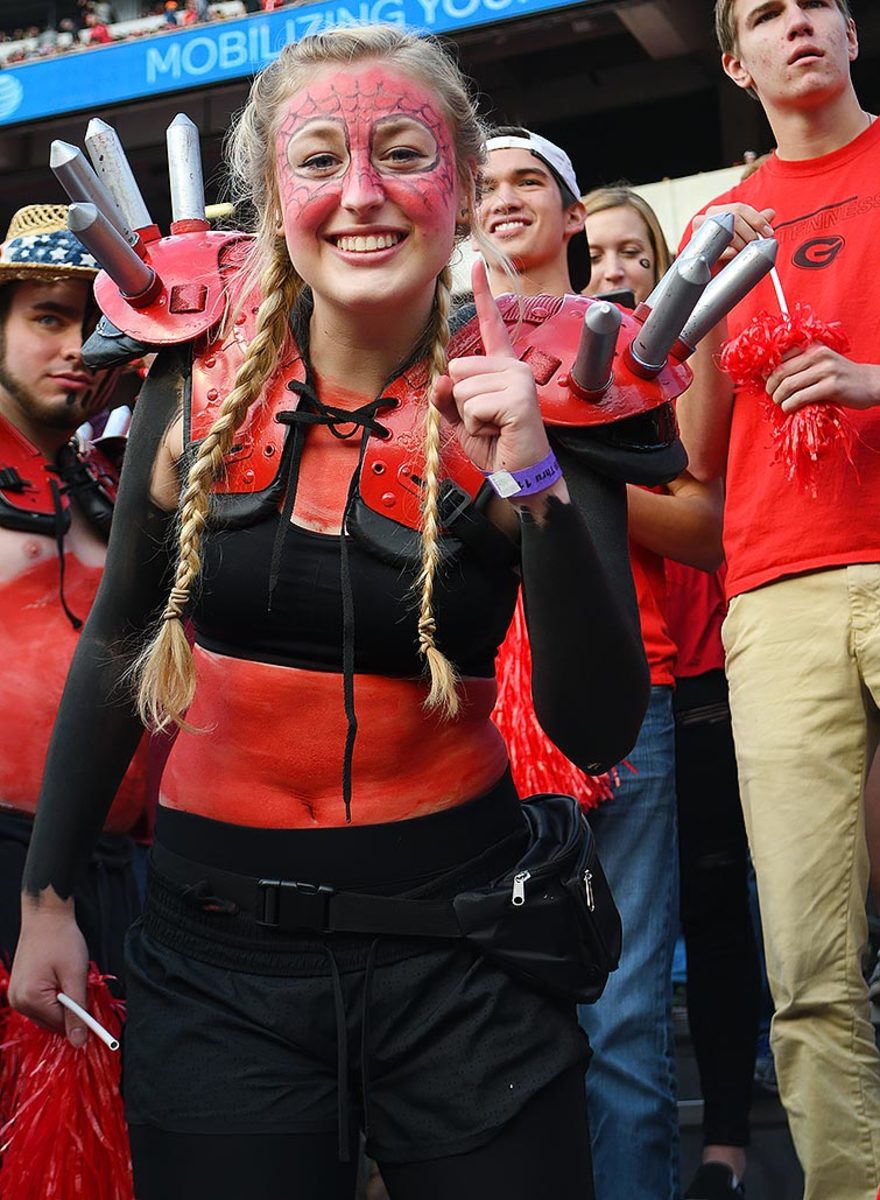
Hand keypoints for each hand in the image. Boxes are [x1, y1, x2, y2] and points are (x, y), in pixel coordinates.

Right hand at [9, 896, 90, 1045]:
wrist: (46, 916)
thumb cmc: (62, 940)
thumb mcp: (75, 975)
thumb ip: (77, 1011)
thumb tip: (78, 1042)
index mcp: (30, 999)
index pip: (61, 1025)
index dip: (81, 1016)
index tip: (92, 1004)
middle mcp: (18, 1002)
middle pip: (53, 1022)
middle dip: (70, 1008)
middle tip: (78, 984)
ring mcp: (16, 996)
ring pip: (48, 1014)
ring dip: (63, 1002)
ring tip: (67, 977)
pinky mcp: (20, 989)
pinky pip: (41, 1004)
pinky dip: (54, 996)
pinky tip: (59, 977)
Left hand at [432, 259, 551, 477]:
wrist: (520, 474)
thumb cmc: (497, 446)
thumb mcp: (462, 420)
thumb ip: (447, 398)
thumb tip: (442, 379)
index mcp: (501, 368)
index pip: (489, 326)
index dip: (482, 295)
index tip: (478, 266)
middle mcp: (511, 367)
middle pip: (457, 369)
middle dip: (461, 402)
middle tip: (486, 420)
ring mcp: (517, 380)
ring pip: (461, 389)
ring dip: (469, 417)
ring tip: (493, 427)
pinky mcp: (518, 397)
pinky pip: (473, 407)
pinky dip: (477, 426)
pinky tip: (498, 431)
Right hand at [692, 203, 775, 261]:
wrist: (707, 275)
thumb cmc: (724, 254)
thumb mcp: (742, 237)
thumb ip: (754, 224)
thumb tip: (770, 213)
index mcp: (716, 212)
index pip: (739, 208)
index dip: (757, 219)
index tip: (769, 233)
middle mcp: (704, 220)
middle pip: (733, 217)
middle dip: (750, 232)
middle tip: (757, 244)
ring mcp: (698, 235)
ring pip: (726, 231)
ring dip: (742, 242)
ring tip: (746, 251)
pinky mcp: (696, 251)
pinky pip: (716, 249)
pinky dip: (730, 252)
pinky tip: (736, 255)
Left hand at [765, 344, 879, 413]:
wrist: (872, 383)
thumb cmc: (843, 376)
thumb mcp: (822, 363)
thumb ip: (802, 366)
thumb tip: (771, 376)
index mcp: (813, 347)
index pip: (781, 357)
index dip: (768, 371)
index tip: (766, 382)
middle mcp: (818, 355)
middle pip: (781, 371)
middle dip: (771, 387)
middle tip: (771, 396)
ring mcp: (825, 370)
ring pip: (789, 385)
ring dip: (778, 398)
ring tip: (780, 404)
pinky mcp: (831, 386)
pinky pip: (801, 397)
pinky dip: (790, 405)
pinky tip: (788, 409)